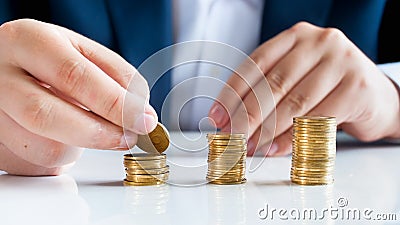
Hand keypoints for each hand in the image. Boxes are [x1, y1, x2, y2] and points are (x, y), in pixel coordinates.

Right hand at [0, 19, 157, 174]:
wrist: (10, 65)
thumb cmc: (51, 59)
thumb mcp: (83, 52)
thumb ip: (116, 76)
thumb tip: (141, 111)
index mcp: (28, 41)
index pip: (74, 76)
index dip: (113, 103)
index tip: (142, 119)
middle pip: (47, 116)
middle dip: (99, 133)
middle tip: (128, 137)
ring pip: (40, 148)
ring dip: (78, 148)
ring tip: (93, 131)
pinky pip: (33, 163)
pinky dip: (60, 157)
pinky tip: (64, 136)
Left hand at [209, 22, 399, 156]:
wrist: (376, 98)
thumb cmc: (328, 88)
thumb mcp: (297, 78)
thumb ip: (267, 90)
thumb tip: (230, 118)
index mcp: (297, 36)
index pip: (255, 63)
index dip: (233, 92)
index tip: (218, 117)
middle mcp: (319, 42)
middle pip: (273, 83)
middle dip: (247, 115)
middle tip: (231, 137)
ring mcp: (341, 63)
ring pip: (293, 103)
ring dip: (267, 130)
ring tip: (250, 147)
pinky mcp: (356, 89)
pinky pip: (315, 119)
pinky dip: (292, 138)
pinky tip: (275, 149)